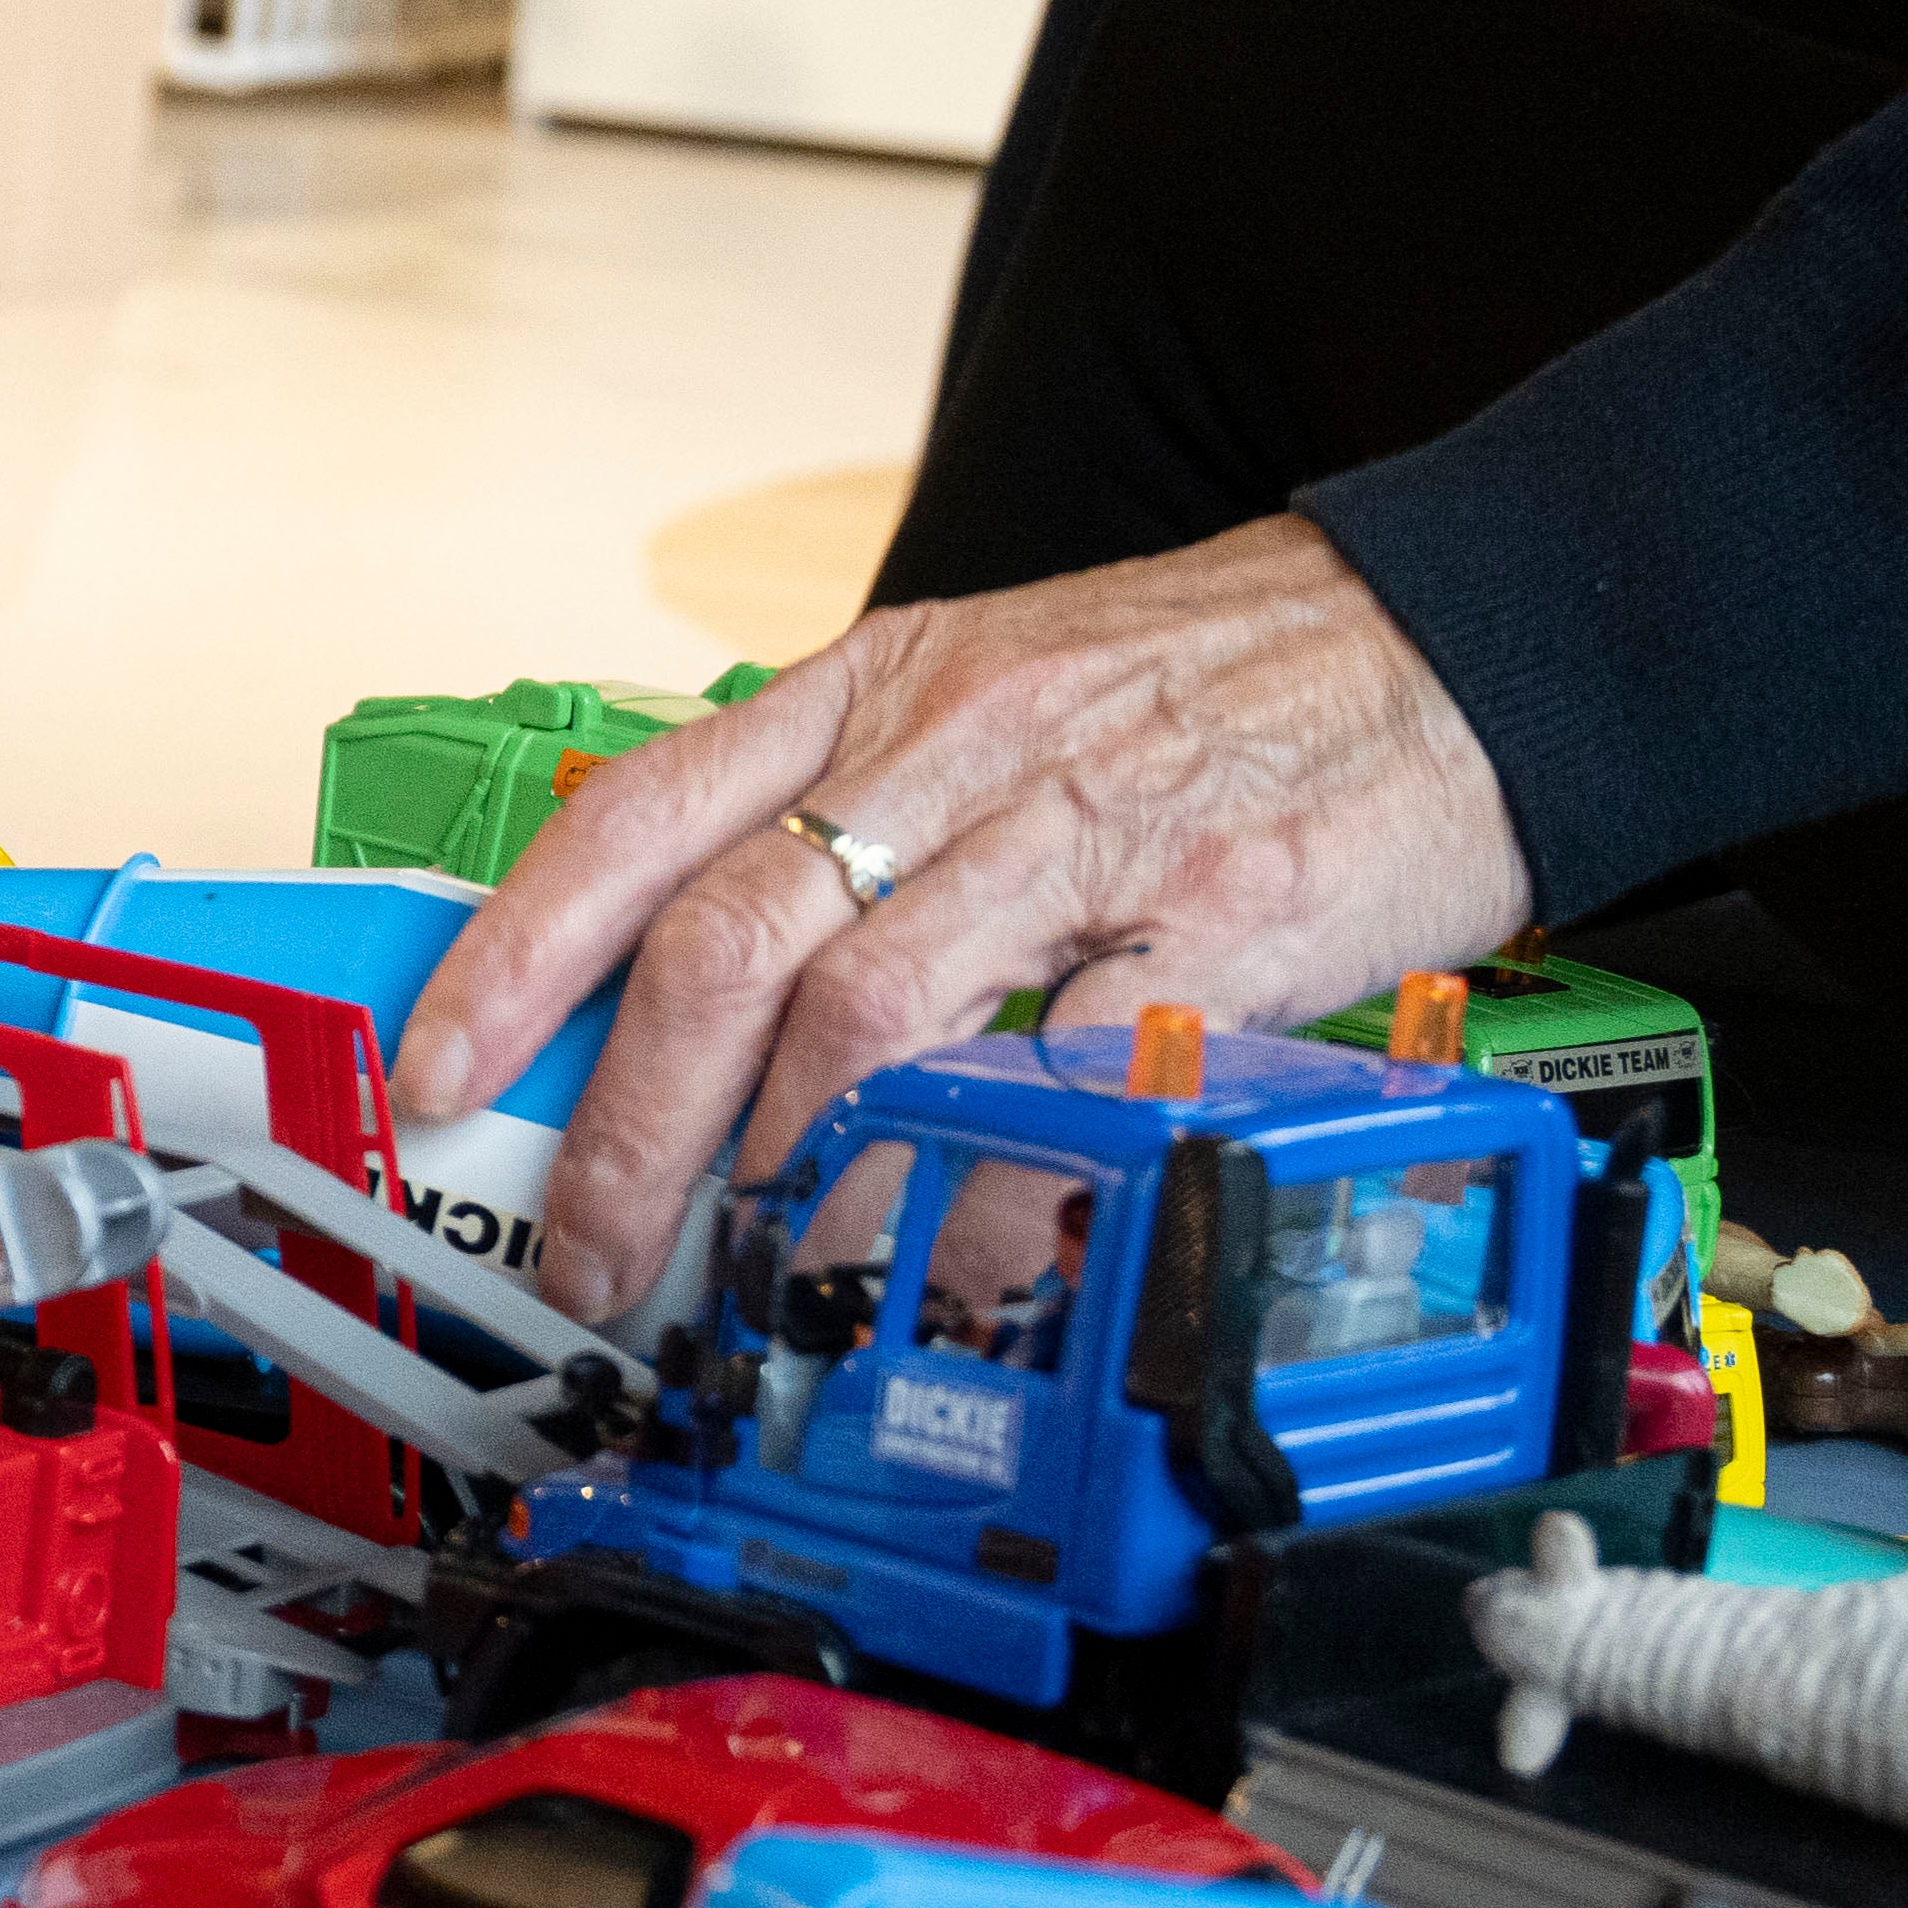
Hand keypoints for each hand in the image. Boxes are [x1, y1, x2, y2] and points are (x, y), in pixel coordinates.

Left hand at [395, 521, 1526, 1323]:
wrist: (1466, 633)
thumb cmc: (1217, 676)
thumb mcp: (989, 682)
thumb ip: (847, 801)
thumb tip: (696, 962)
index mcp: (873, 692)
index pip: (633, 818)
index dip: (515, 957)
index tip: (441, 1070)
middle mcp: (949, 755)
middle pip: (722, 949)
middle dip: (628, 1126)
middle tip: (591, 1246)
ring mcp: (1080, 837)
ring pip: (863, 1018)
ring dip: (785, 1174)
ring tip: (756, 1274)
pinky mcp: (1213, 922)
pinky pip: (1062, 1077)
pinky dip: (988, 1188)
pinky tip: (955, 1260)